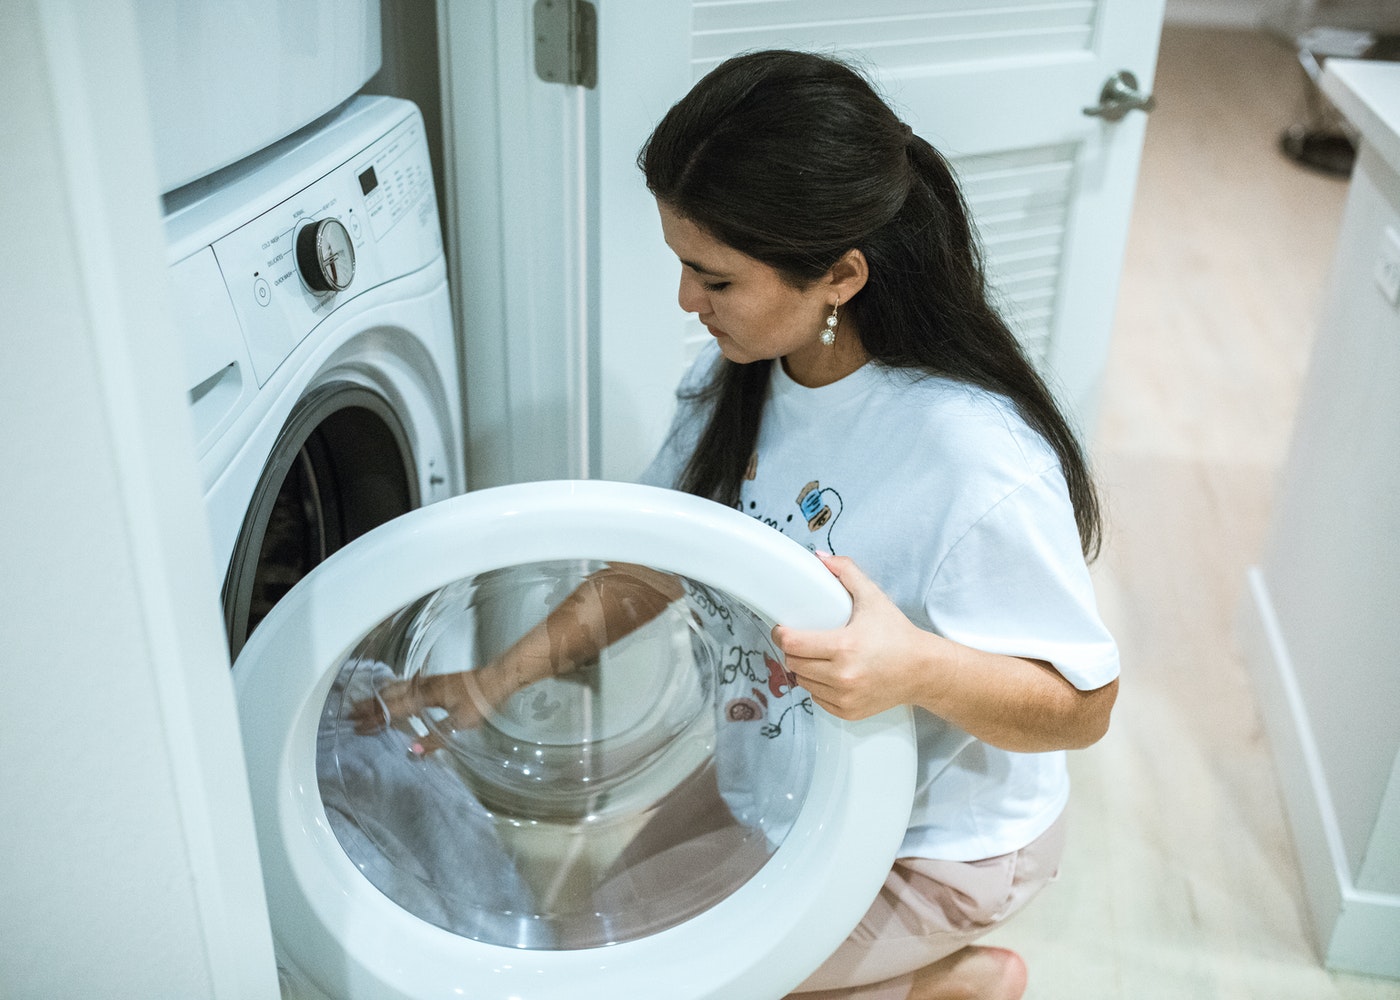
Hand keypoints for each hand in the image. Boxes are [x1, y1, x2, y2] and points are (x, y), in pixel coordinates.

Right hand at [349, 662, 513, 754]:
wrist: (496, 678)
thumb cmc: (481, 701)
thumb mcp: (460, 725)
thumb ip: (436, 739)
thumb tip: (413, 751)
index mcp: (424, 697)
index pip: (393, 710)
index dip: (375, 720)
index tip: (358, 727)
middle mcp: (422, 686)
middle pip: (389, 696)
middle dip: (369, 706)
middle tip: (350, 714)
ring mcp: (428, 681)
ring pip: (395, 687)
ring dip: (378, 697)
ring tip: (363, 703)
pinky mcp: (434, 680)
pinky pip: (404, 684)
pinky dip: (390, 690)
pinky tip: (390, 692)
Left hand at [771, 552, 942, 720]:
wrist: (922, 670)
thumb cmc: (897, 634)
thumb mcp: (873, 598)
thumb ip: (846, 572)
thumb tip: (820, 558)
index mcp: (844, 647)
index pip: (793, 643)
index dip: (781, 634)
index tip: (782, 629)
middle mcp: (843, 676)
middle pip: (794, 663)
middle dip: (793, 650)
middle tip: (802, 640)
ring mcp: (845, 697)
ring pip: (803, 682)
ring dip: (804, 669)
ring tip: (817, 656)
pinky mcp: (848, 712)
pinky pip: (817, 699)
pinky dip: (818, 687)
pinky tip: (830, 674)